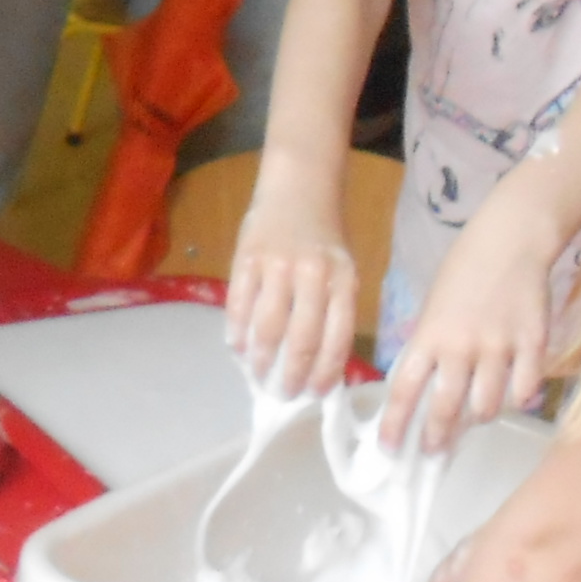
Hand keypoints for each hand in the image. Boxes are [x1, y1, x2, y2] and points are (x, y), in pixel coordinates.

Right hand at [226, 201, 357, 399]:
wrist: (299, 187)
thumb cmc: (324, 237)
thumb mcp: (343, 271)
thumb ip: (335, 311)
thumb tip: (319, 366)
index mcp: (344, 281)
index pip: (338, 339)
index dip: (325, 373)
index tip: (315, 394)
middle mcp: (314, 274)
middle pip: (302, 338)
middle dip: (292, 374)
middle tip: (283, 392)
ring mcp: (278, 265)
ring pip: (268, 326)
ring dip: (261, 359)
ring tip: (258, 375)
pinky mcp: (247, 257)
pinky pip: (240, 304)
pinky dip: (237, 331)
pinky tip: (237, 346)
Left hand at [382, 180, 563, 451]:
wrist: (510, 241)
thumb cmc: (464, 272)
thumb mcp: (432, 308)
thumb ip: (428, 347)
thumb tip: (421, 390)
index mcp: (428, 336)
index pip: (404, 390)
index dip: (396, 424)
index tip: (390, 449)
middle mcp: (460, 347)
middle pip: (446, 409)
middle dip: (436, 437)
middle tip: (433, 449)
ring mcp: (498, 347)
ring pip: (487, 407)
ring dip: (478, 419)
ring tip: (474, 418)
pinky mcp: (532, 344)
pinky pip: (525, 389)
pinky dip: (519, 399)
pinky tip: (514, 396)